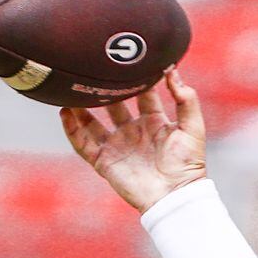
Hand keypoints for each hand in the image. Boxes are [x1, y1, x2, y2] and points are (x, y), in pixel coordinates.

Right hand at [60, 67, 206, 211]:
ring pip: (92, 122)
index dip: (135, 79)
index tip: (124, 60)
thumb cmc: (189, 166)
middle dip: (104, 89)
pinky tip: (64, 112)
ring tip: (71, 88)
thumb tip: (172, 72)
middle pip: (113, 104)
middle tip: (92, 69)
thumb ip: (186, 100)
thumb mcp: (193, 129)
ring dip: (81, 106)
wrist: (176, 197)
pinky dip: (71, 129)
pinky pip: (82, 144)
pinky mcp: (105, 162)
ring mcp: (118, 147)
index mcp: (155, 123)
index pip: (142, 95)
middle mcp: (134, 132)